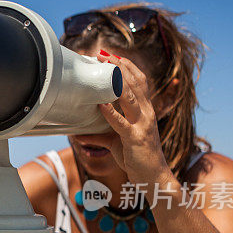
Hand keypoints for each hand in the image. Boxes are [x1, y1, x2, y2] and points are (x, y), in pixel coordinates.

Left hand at [95, 51, 171, 185]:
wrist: (154, 177)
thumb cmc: (137, 158)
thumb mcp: (116, 143)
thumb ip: (99, 135)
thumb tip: (78, 133)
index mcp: (146, 111)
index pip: (139, 82)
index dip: (127, 67)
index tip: (112, 56)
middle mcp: (146, 114)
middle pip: (135, 83)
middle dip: (120, 67)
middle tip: (104, 54)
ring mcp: (142, 125)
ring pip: (131, 97)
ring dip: (117, 81)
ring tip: (105, 68)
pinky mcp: (135, 138)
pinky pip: (121, 123)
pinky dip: (111, 112)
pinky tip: (100, 104)